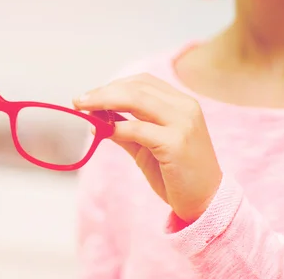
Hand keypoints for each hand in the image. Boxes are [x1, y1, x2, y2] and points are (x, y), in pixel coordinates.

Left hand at [73, 73, 222, 223]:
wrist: (205, 202)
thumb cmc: (175, 172)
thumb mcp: (146, 145)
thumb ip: (124, 128)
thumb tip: (94, 117)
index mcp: (181, 102)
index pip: (142, 82)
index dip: (113, 85)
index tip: (89, 96)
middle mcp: (185, 107)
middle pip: (136, 87)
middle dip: (103, 92)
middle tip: (79, 101)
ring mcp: (183, 123)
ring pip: (136, 100)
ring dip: (104, 102)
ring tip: (84, 109)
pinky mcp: (176, 143)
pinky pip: (139, 129)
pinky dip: (117, 128)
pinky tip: (104, 132)